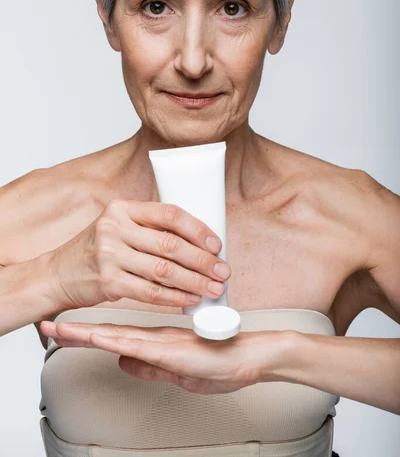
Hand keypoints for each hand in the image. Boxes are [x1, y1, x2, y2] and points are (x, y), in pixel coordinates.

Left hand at [40, 320, 286, 394]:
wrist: (255, 355)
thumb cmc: (224, 361)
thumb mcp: (180, 372)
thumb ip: (150, 366)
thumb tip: (122, 363)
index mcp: (156, 343)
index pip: (113, 338)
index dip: (86, 334)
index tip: (62, 331)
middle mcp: (155, 338)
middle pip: (108, 334)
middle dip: (75, 331)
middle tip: (48, 326)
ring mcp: (163, 342)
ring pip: (116, 336)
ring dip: (85, 334)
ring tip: (59, 329)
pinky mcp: (173, 349)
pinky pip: (137, 344)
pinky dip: (114, 340)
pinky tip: (97, 337)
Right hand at [46, 199, 230, 310]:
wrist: (58, 274)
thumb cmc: (95, 250)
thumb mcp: (117, 227)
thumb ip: (148, 228)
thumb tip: (196, 241)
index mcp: (122, 208)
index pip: (168, 213)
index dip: (197, 229)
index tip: (216, 244)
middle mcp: (114, 227)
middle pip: (170, 243)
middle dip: (202, 260)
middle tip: (222, 271)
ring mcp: (109, 255)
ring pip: (164, 270)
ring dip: (194, 281)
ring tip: (213, 288)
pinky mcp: (108, 282)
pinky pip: (150, 292)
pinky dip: (174, 297)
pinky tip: (190, 299)